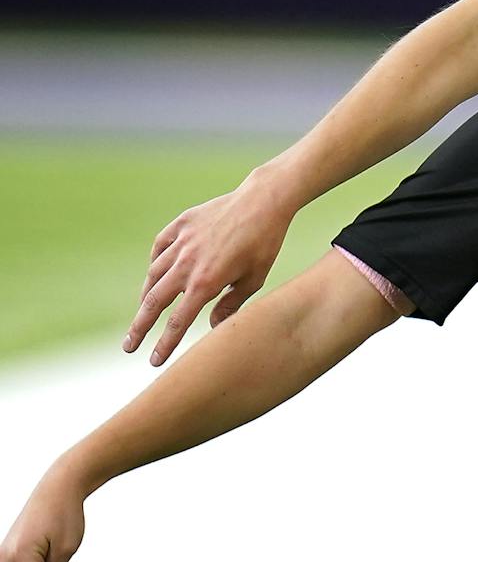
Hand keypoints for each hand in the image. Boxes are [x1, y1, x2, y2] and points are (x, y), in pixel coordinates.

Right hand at [124, 176, 293, 365]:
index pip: (178, 321)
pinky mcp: (182, 223)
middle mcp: (187, 263)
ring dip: (146, 295)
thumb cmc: (265, 242)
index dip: (164, 344)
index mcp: (206, 282)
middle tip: (129, 346)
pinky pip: (160, 246)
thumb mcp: (254, 279)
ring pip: (154, 274)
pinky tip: (155, 271)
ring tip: (144, 310)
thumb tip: (211, 326)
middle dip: (139, 327)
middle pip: (154, 302)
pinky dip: (155, 261)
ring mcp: (182, 241)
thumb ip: (231, 305)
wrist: (264, 200)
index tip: (154, 361)